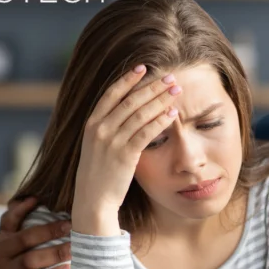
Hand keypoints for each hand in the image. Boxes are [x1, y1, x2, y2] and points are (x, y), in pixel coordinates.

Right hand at [0, 196, 73, 268]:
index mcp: (2, 247)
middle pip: (29, 261)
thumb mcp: (7, 232)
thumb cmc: (10, 252)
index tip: (70, 225)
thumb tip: (33, 197)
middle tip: (77, 247)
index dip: (48, 231)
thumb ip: (16, 215)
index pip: (26, 237)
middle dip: (54, 253)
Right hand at [72, 64, 181, 234]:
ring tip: (176, 91)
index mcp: (91, 124)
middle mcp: (100, 129)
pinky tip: (173, 114)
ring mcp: (112, 142)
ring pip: (140, 114)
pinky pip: (146, 133)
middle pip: (130, 100)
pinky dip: (161, 121)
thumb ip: (106, 127)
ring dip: (160, 100)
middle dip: (152, 87)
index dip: (128, 79)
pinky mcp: (125, 155)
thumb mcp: (95, 146)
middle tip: (170, 78)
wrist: (92, 201)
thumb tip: (123, 112)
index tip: (143, 67)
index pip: (111, 94)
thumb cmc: (97, 174)